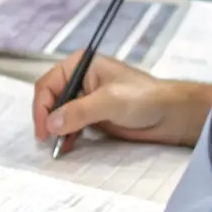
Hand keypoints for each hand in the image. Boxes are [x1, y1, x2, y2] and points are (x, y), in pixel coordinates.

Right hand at [32, 52, 211, 151]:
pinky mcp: (92, 115)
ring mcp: (85, 98)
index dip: (42, 107)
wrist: (170, 115)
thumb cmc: (142, 99)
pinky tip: (67, 146)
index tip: (43, 131)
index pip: (48, 84)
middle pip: (51, 99)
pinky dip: (66, 136)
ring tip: (57, 147)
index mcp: (80, 65)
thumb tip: (51, 124)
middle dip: (48, 119)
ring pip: (59, 114)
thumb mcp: (109, 102)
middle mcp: (79, 79)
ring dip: (56, 130)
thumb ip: (79, 111)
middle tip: (48, 142)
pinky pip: (71, 125)